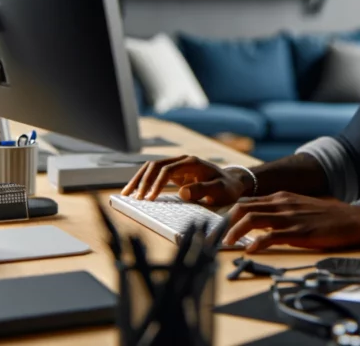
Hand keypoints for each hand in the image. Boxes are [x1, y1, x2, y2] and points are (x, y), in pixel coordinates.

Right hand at [120, 155, 248, 204]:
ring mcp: (178, 166)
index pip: (168, 170)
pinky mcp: (175, 173)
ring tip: (127, 194)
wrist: (233, 182)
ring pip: (152, 168)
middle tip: (134, 198)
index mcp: (192, 163)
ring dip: (139, 179)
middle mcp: (182, 161)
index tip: (150, 198)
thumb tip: (182, 192)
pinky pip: (155, 174)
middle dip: (142, 181)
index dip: (157, 183)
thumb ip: (203, 190)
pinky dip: (144, 182)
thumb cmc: (228, 188)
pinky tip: (135, 192)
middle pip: (155, 165)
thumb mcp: (220, 190)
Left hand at [223, 192, 359, 251]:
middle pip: (244, 208)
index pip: (247, 202)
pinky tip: (251, 250)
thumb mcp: (303, 208)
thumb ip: (283, 212)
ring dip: (236, 232)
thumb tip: (265, 224)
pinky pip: (272, 237)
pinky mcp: (300, 232)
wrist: (356, 219)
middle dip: (226, 223)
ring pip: (253, 219)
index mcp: (282, 198)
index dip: (229, 215)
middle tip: (216, 237)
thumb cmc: (331, 217)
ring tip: (227, 244)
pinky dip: (258, 243)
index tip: (219, 228)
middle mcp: (283, 204)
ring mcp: (291, 217)